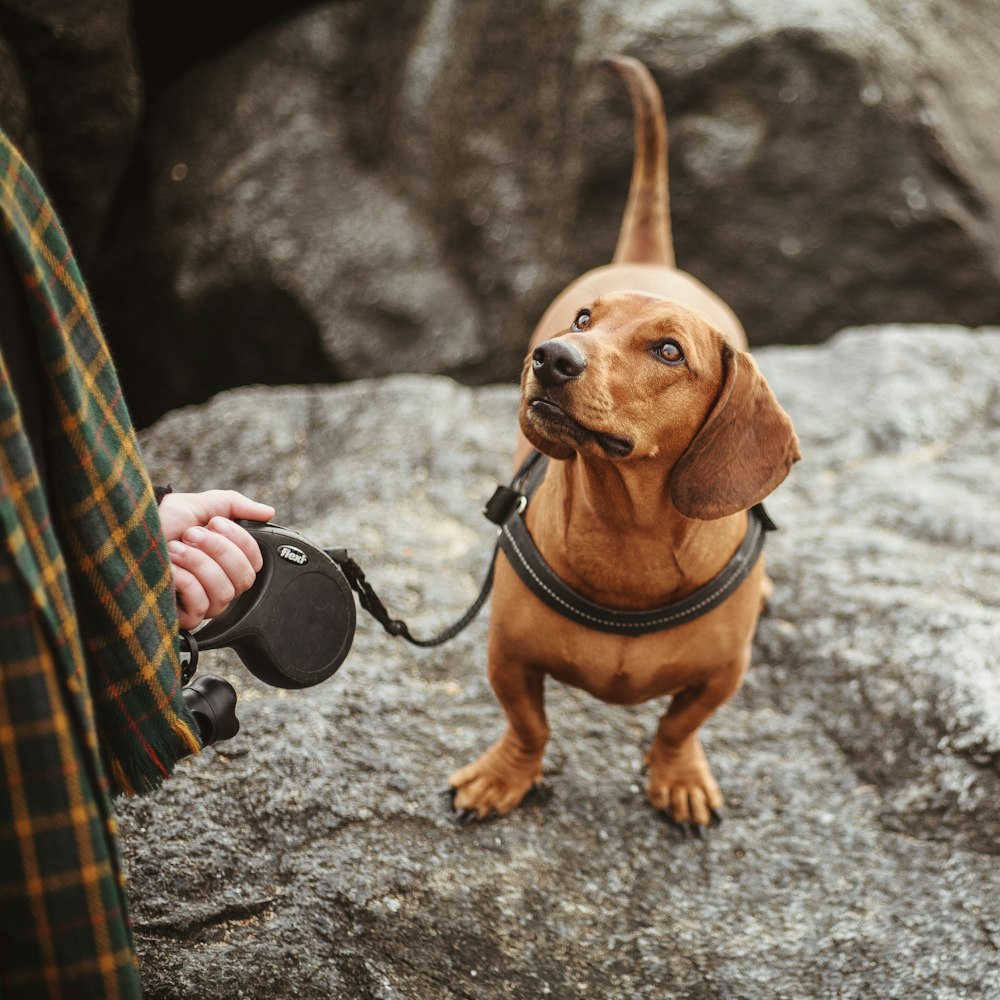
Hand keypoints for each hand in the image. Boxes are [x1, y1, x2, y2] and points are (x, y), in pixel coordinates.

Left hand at [158, 490, 275, 629]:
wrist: (124, 531)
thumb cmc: (160, 519)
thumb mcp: (201, 505)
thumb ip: (236, 507)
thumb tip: (268, 512)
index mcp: (225, 561)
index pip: (255, 563)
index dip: (241, 543)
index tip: (215, 523)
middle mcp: (218, 584)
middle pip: (244, 580)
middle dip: (219, 551)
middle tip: (191, 534)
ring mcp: (202, 604)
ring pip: (224, 593)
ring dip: (199, 564)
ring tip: (175, 548)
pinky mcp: (183, 618)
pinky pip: (200, 606)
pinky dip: (185, 582)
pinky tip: (169, 569)